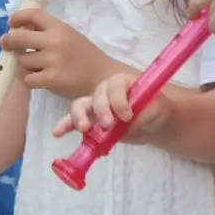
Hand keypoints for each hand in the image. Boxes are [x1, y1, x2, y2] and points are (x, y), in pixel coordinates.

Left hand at [0, 8, 103, 98]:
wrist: (103, 78)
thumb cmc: (84, 56)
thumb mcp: (69, 36)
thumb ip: (48, 32)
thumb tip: (19, 30)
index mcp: (60, 27)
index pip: (34, 14)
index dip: (18, 17)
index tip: (11, 23)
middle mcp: (54, 41)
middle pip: (20, 37)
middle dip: (9, 40)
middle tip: (6, 44)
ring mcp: (52, 61)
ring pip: (23, 60)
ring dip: (25, 64)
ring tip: (36, 67)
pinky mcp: (51, 80)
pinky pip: (27, 78)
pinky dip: (29, 79)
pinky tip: (38, 79)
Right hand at [51, 71, 172, 145]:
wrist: (153, 123)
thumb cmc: (156, 110)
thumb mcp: (157, 110)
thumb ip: (143, 114)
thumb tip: (125, 123)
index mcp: (122, 82)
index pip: (116, 86)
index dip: (119, 100)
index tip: (127, 116)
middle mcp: (106, 90)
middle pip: (96, 95)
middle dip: (100, 109)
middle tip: (108, 124)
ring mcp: (96, 106)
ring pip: (81, 105)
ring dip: (79, 116)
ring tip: (84, 128)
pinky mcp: (91, 121)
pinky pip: (75, 121)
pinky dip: (66, 125)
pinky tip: (58, 132)